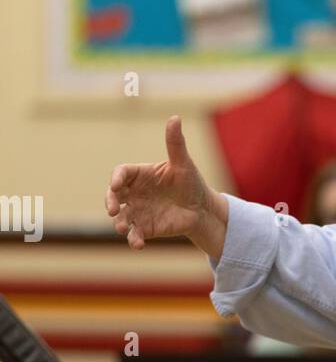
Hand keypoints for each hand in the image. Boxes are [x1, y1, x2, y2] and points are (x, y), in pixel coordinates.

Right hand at [105, 116, 224, 252]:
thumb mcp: (184, 163)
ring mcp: (137, 211)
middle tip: (111, 208)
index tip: (116, 184)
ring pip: (120, 217)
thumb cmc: (191, 182)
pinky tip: (138, 244)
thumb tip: (174, 117)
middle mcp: (134, 193)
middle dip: (109, 202)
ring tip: (122, 229)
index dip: (116, 178)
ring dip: (118, 223)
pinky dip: (134, 239)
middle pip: (113, 196)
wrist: (201, 209)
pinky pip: (135, 234)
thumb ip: (175, 143)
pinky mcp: (145, 228)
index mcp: (140, 175)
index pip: (121, 173)